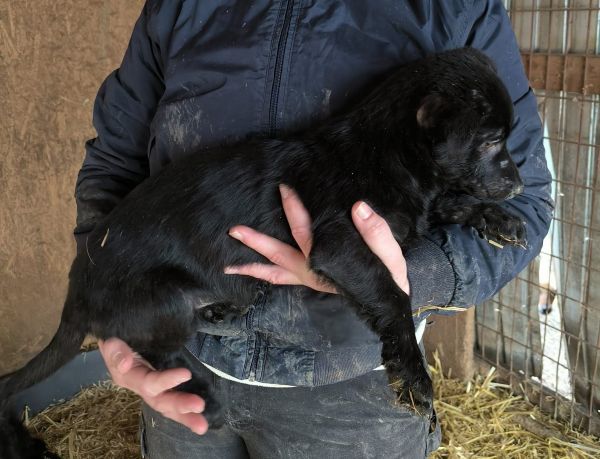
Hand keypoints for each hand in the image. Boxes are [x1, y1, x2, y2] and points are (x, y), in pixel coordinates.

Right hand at [98, 338, 207, 434]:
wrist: (119, 336)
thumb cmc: (116, 337)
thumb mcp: (111, 341)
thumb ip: (116, 351)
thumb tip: (125, 364)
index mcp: (129, 377)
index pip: (149, 383)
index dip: (166, 380)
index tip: (186, 374)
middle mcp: (141, 387)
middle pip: (161, 401)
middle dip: (180, 406)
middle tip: (199, 407)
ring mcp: (153, 387)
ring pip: (168, 405)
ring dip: (186, 416)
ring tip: (202, 425)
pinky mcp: (162, 384)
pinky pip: (173, 397)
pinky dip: (185, 410)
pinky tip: (201, 415)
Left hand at [224, 185, 408, 294]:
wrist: (389, 306)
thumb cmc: (389, 279)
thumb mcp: (390, 256)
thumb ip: (375, 232)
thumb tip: (358, 206)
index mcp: (326, 260)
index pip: (304, 230)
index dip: (293, 208)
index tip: (284, 189)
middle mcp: (311, 271)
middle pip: (277, 254)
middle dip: (255, 242)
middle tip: (233, 230)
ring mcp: (308, 279)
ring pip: (274, 272)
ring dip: (251, 267)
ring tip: (228, 265)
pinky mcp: (310, 282)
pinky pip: (282, 279)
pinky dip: (266, 274)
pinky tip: (254, 270)